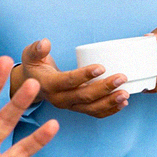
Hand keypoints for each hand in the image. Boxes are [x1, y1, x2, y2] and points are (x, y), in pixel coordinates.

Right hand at [11, 38, 128, 118]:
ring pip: (91, 108)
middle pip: (84, 97)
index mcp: (49, 85)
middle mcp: (59, 99)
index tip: (101, 67)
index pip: (69, 81)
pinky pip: (94, 113)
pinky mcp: (77, 109)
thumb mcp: (30, 55)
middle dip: (104, 88)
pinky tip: (122, 103)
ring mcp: (69, 106)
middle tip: (121, 77)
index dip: (84, 75)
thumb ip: (37, 49)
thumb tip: (45, 43)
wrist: (31, 86)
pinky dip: (109, 110)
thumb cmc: (34, 67)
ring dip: (110, 102)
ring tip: (126, 93)